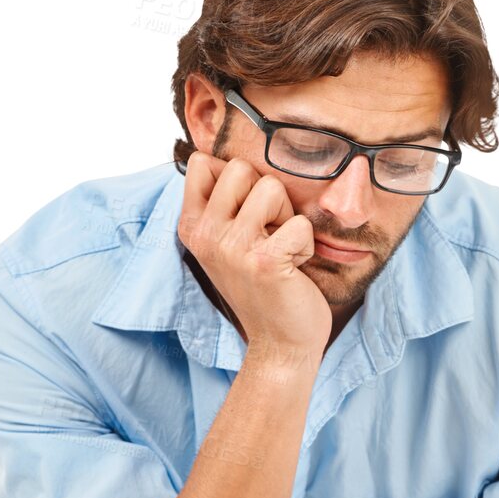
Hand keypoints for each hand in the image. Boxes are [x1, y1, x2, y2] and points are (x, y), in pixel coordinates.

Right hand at [178, 150, 331, 365]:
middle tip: (268, 235)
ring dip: (287, 217)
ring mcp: (232, 248)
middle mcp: (205, 235)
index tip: (246, 216)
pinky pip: (299, 222)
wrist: (280, 345)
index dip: (236, 180)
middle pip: (240, 168)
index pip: (204, 163)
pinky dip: (306, 243)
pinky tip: (294, 269)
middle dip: (266, 195)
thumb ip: (222, 203)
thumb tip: (229, 152)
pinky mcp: (264, 262)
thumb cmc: (262, 288)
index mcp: (191, 227)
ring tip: (281, 250)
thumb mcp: (227, 243)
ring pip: (271, 187)